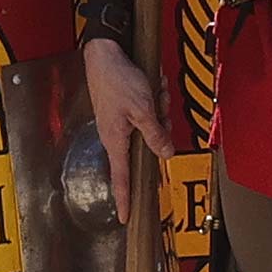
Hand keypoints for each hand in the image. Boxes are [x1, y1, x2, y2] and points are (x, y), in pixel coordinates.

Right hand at [82, 36, 170, 223]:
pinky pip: (147, 112)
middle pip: (147, 147)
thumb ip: (155, 135)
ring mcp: (120, 122)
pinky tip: (152, 85)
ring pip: (151, 127)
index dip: (125, 199)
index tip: (126, 217)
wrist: (105, 54)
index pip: (121, 178)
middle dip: (160, 128)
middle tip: (159, 106)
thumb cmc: (119, 80)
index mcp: (116, 141)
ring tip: (154, 90)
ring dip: (158, 109)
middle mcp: (116, 135)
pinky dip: (153, 99)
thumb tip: (166, 155)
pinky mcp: (125, 110)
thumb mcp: (143, 109)